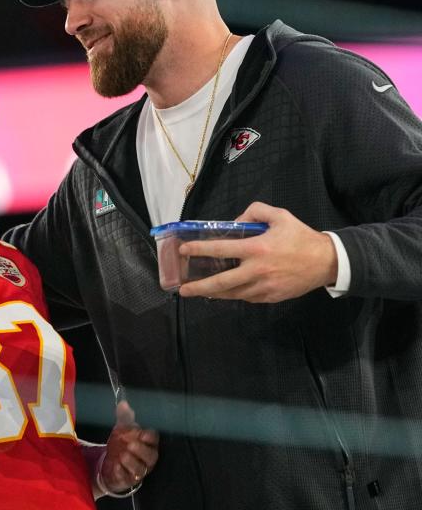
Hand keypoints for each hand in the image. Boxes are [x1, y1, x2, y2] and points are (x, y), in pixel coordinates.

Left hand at [98, 401, 159, 494]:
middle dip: (142, 450)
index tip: (142, 434)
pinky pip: (127, 478)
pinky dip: (122, 473)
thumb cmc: (122, 444)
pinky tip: (116, 467)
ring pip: (140, 469)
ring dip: (132, 462)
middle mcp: (146, 458)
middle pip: (151, 456)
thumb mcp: (122, 429)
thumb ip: (124, 417)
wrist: (111, 462)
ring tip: (123, 455)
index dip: (150, 437)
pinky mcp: (128, 480)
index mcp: (147, 443)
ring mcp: (138, 470)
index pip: (154, 440)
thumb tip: (123, 403)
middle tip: (131, 444)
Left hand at [177, 202, 338, 302]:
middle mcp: (257, 270)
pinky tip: (224, 292)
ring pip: (232, 294)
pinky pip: (247, 297)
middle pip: (221, 282)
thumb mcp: (279, 216)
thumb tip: (234, 221)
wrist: (327, 262)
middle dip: (199, 287)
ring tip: (198, 292)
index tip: (184, 251)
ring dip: (213, 294)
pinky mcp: (270, 297)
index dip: (199, 249)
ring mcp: (264, 287)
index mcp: (257, 248)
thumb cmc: (300, 237)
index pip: (221, 249)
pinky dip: (234, 294)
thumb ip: (254, 211)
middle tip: (183, 289)